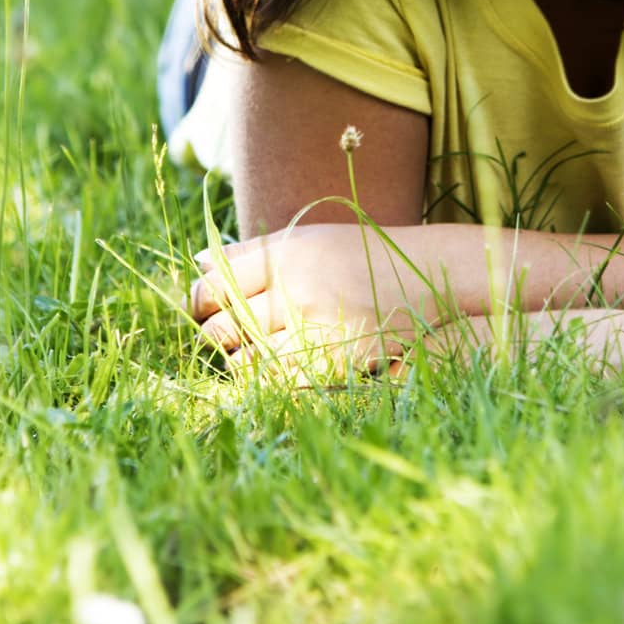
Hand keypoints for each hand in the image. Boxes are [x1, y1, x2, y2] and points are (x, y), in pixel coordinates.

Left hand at [189, 222, 430, 372]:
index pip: (213, 286)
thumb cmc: (357, 254)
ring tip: (254, 350)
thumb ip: (252, 251)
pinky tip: (280, 365)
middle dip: (215, 334)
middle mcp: (295, 291)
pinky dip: (270, 380)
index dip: (199, 301)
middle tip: (225, 332)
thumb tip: (199, 263)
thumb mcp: (306, 239)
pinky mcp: (334, 364)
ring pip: (244, 362)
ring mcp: (315, 331)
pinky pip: (278, 384)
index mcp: (285, 255)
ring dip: (241, 361)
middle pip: (221, 327)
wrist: (424, 276)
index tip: (204, 307)